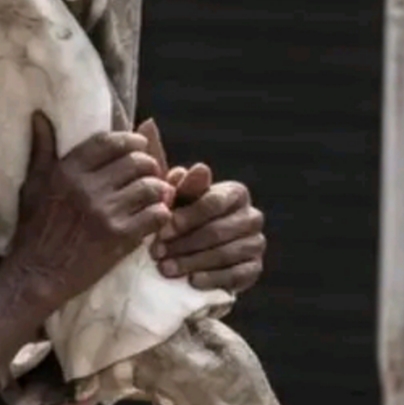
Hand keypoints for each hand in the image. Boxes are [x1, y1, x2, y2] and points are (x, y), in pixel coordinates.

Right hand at [7, 112, 172, 305]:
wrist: (36, 275)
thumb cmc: (33, 230)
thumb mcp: (32, 185)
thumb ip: (41, 150)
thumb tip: (40, 117)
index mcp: (67, 172)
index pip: (109, 142)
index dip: (129, 140)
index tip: (137, 146)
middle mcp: (87, 187)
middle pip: (135, 161)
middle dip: (148, 165)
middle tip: (148, 174)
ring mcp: (105, 212)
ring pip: (150, 186)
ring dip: (157, 189)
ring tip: (155, 195)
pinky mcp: (120, 237)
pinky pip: (156, 214)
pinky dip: (160, 213)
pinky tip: (154, 217)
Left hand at [139, 119, 266, 293]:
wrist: (189, 256)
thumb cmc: (175, 218)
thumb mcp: (167, 196)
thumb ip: (160, 165)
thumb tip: (147, 123)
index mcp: (234, 192)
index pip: (213, 202)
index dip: (186, 216)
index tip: (161, 228)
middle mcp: (251, 215)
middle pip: (219, 230)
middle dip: (185, 242)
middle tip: (157, 254)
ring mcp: (256, 242)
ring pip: (227, 252)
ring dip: (194, 261)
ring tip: (166, 269)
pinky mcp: (255, 268)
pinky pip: (238, 274)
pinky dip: (214, 277)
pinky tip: (192, 281)